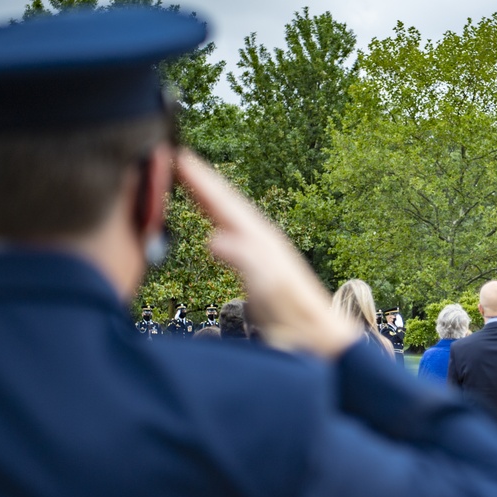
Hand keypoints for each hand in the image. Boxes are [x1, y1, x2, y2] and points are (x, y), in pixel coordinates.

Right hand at [174, 150, 359, 357]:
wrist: (321, 340)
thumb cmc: (296, 319)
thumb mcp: (268, 289)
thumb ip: (246, 261)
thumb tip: (214, 237)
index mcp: (261, 240)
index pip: (224, 203)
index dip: (200, 180)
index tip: (177, 155)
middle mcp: (264, 240)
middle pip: (227, 202)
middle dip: (202, 180)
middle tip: (175, 156)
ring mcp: (264, 253)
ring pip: (231, 215)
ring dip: (210, 196)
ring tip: (189, 180)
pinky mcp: (263, 268)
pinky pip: (234, 232)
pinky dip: (219, 220)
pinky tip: (215, 224)